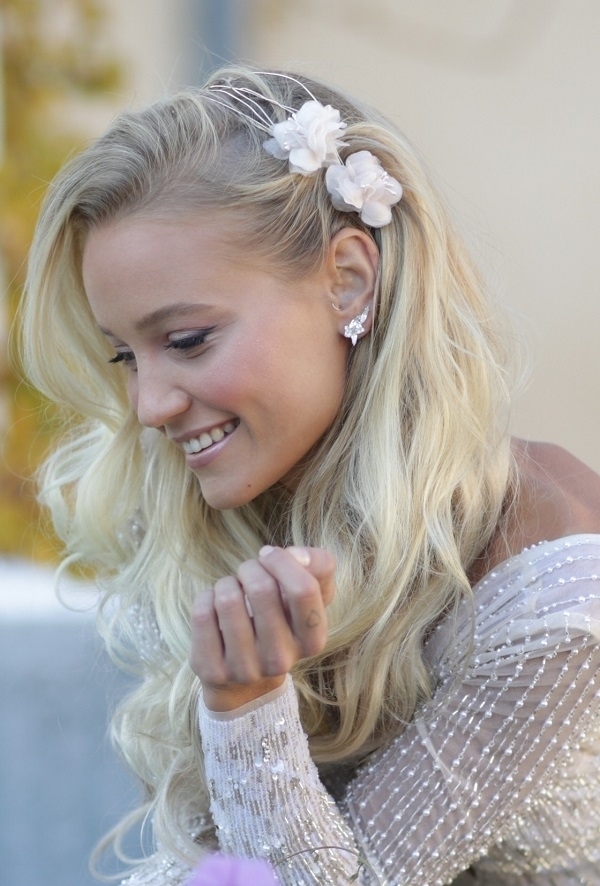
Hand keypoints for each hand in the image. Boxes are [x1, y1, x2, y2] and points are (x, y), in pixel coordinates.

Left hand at [190, 545, 334, 711]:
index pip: (303, 590)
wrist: (247, 680)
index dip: (283, 561)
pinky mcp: (213, 671)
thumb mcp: (307, 594)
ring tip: (232, 592)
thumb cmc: (280, 620)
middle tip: (248, 574)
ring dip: (226, 583)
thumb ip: (317, 565)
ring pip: (228, 599)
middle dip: (250, 568)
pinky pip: (202, 615)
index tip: (269, 555)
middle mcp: (281, 660)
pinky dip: (206, 598)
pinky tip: (214, 608)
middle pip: (261, 588)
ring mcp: (245, 669)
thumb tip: (297, 554)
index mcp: (312, 641)